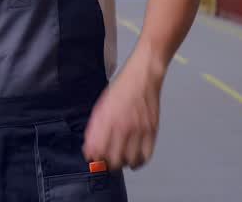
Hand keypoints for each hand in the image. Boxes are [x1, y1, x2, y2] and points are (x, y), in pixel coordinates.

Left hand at [82, 50, 163, 169]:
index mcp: (107, 120)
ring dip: (123, 163)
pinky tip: (134, 158)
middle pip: (114, 160)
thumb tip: (89, 149)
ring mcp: (139, 130)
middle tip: (107, 161)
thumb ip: (94, 129)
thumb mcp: (101, 107)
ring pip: (130, 161)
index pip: (98, 151)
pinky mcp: (152, 131)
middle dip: (108, 164)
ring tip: (121, 159)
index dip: (95, 158)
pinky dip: (139, 162)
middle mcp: (123, 127)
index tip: (94, 158)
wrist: (142, 77)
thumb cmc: (120, 90)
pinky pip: (146, 156)